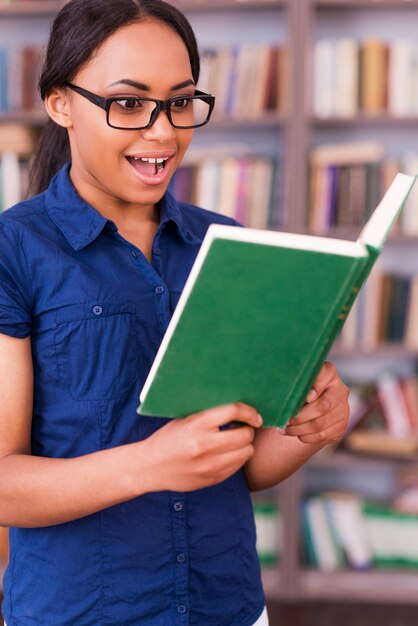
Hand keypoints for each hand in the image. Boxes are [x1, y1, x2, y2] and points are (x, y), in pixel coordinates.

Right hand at [140, 403, 261, 492]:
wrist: (150, 467)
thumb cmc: (168, 439)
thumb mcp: (184, 420)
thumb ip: (208, 414)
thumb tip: (236, 406)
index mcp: (196, 425)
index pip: (233, 411)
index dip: (249, 412)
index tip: (254, 415)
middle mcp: (204, 445)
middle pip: (245, 435)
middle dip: (248, 430)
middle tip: (243, 428)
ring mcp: (209, 465)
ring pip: (246, 452)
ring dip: (245, 445)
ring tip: (235, 441)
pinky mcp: (212, 479)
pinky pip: (237, 467)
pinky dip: (237, 459)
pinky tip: (227, 454)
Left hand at [284, 362, 348, 444]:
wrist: (309, 409)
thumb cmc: (298, 391)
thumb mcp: (297, 383)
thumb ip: (295, 385)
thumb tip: (287, 395)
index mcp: (329, 374)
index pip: (326, 374)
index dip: (316, 386)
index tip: (306, 397)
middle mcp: (340, 390)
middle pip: (323, 406)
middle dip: (301, 416)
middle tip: (286, 419)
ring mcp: (343, 409)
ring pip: (321, 423)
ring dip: (300, 429)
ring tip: (286, 429)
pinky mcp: (341, 426)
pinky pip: (323, 435)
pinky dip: (307, 436)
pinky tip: (297, 434)